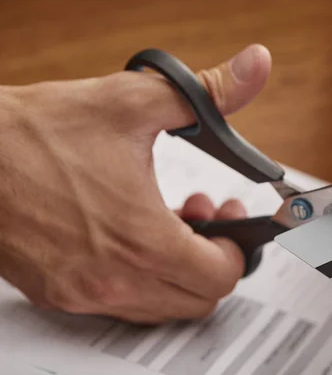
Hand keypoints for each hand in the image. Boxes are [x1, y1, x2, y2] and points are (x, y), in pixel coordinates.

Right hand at [0, 44, 271, 322]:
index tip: (229, 219)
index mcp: (141, 239)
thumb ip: (209, 92)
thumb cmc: (34, 132)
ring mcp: (84, 293)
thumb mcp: (133, 101)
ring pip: (162, 307)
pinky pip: (122, 304)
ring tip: (169, 221)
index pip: (220, 276)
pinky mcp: (59, 293)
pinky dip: (143, 277)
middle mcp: (113, 279)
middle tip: (204, 217)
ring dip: (179, 269)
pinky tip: (133, 235)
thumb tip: (254, 67)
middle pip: (198, 299)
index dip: (236, 247)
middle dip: (213, 257)